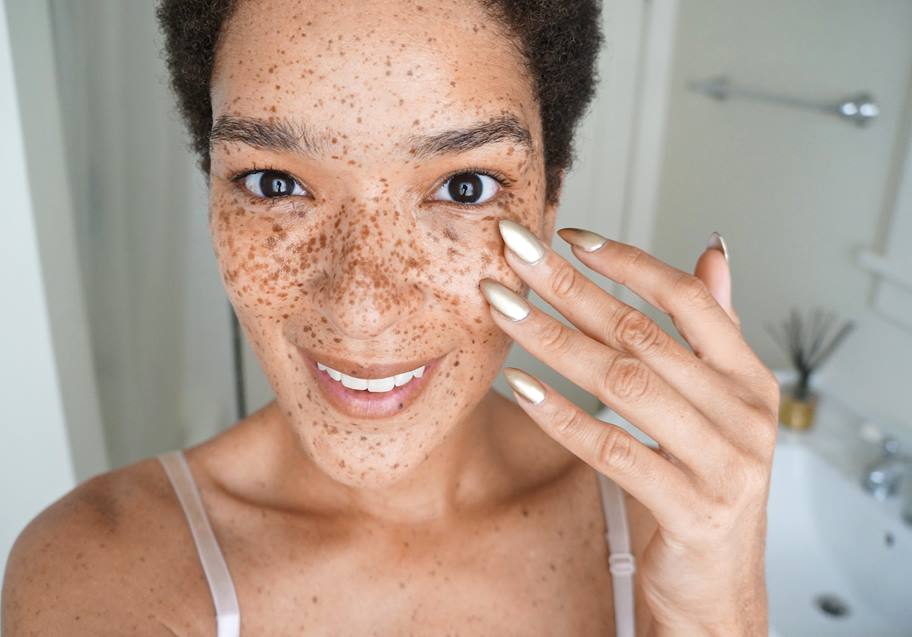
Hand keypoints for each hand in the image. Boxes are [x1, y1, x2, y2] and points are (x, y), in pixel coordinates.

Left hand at [479, 221, 779, 635]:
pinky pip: (611, 449)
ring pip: (623, 383)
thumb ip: (714, 333)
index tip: (571, 237)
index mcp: (749, 381)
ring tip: (501, 308)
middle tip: (515, 255)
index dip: (628, 262)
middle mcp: (743, 415)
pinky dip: (560, 413)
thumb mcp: (717, 407)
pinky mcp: (690, 509)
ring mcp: (723, 463)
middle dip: (570, 288)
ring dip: (552, 339)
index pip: (689, 299)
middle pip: (643, 333)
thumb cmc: (703, 491)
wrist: (717, 591)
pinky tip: (521, 384)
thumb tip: (710, 253)